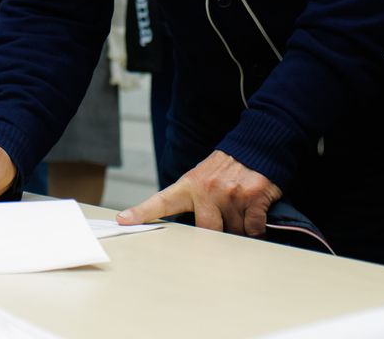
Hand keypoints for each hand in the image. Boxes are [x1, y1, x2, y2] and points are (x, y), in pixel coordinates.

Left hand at [117, 150, 280, 235]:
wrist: (259, 146)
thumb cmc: (229, 168)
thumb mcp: (204, 177)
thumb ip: (196, 203)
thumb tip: (197, 237)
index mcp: (190, 185)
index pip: (162, 201)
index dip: (142, 212)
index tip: (124, 220)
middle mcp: (207, 189)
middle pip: (206, 231)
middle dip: (218, 233)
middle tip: (225, 222)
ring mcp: (230, 193)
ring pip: (233, 231)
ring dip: (239, 228)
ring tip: (241, 209)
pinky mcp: (252, 197)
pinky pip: (253, 229)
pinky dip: (256, 230)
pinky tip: (256, 214)